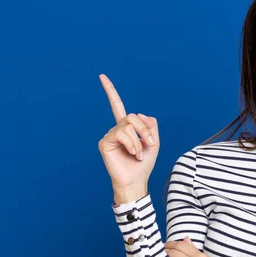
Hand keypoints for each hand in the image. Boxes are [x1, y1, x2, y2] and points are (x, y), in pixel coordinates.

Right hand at [98, 73, 159, 188]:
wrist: (137, 179)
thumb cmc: (144, 162)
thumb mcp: (154, 140)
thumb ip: (150, 123)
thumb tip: (137, 114)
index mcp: (127, 127)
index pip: (118, 106)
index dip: (110, 91)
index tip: (101, 76)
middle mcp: (117, 128)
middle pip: (133, 116)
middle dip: (145, 130)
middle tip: (150, 144)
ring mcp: (110, 135)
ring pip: (128, 126)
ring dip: (139, 141)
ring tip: (139, 154)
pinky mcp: (105, 142)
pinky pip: (122, 134)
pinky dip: (132, 144)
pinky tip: (133, 154)